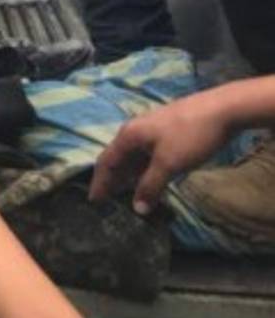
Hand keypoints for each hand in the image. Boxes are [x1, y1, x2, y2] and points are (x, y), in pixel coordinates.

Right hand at [88, 92, 233, 214]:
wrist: (223, 109)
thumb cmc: (190, 135)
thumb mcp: (168, 164)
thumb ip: (150, 186)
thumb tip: (137, 209)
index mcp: (129, 135)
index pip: (106, 162)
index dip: (99, 182)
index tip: (94, 201)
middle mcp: (135, 131)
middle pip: (118, 158)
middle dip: (113, 179)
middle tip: (111, 201)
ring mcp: (151, 130)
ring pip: (134, 157)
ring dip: (130, 176)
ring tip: (130, 194)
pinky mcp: (167, 132)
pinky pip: (148, 154)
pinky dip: (145, 169)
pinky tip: (152, 179)